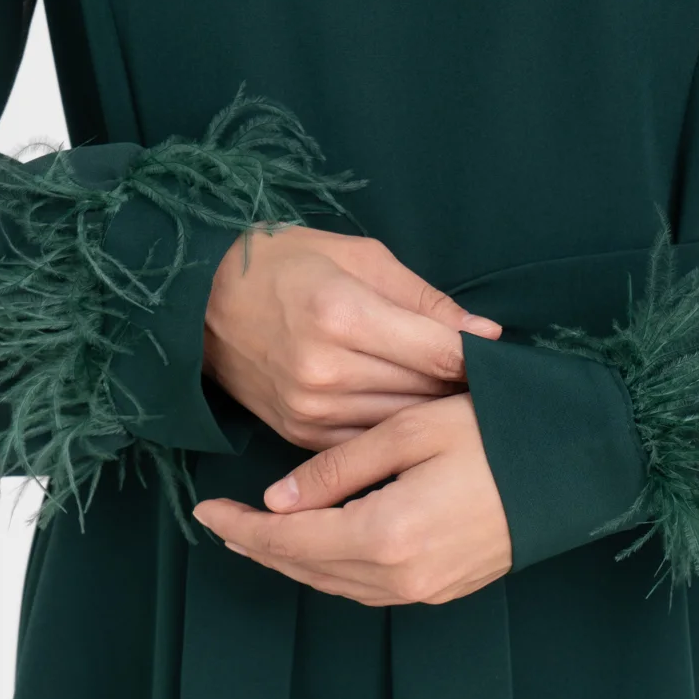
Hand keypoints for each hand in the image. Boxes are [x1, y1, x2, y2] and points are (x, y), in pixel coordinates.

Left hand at [192, 392, 512, 603]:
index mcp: (387, 533)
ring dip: (294, 561)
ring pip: (336, 585)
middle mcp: (403, 575)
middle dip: (258, 547)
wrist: (585, 467)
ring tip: (261, 536)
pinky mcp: (448, 587)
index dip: (242, 527)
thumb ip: (340, 468)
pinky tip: (322, 547)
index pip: (289, 539)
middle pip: (307, 568)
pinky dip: (333, 570)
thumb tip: (280, 499)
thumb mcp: (411, 429)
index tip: (205, 510)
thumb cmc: (502, 432)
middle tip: (223, 524)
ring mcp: (428, 588)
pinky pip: (370, 589)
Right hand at [203, 225, 500, 448]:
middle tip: (489, 379)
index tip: (501, 356)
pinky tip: (411, 413)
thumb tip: (485, 333)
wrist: (197, 303)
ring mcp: (311, 409)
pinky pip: (369, 442)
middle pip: (426, 391)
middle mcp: (326, 370)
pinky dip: (395, 428)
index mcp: (341, 315)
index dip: (479, 356)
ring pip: (403, 423)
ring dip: (433, 411)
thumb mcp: (357, 255)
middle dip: (461, 385)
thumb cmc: (283, 264)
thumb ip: (424, 299)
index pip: (440, 351)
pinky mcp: (301, 434)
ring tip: (454, 397)